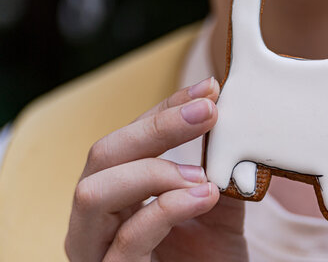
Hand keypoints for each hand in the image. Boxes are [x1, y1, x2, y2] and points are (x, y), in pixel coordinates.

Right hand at [65, 77, 247, 261]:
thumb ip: (216, 165)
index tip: (210, 88)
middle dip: (157, 127)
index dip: (167, 108)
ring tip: (202, 177)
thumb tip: (227, 115)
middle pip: (103, 154)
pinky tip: (203, 196)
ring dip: (154, 171)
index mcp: (118, 192)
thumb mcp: (215, 202)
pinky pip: (127, 239)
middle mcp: (97, 217)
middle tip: (207, 111)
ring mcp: (96, 249)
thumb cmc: (210, 256)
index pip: (131, 137)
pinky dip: (165, 209)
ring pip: (94, 191)